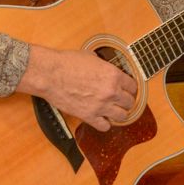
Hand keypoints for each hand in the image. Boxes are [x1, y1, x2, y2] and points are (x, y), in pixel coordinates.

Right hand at [17, 45, 136, 131]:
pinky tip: (100, 119)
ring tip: (113, 111)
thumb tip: (105, 68)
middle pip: (129, 103)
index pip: (133, 86)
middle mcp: (111, 92)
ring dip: (118, 114)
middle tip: (119, 101)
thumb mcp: (91, 57)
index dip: (130, 88)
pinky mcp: (89, 116)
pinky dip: (104, 124)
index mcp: (113, 75)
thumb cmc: (67, 63)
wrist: (50, 74)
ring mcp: (101, 106)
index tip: (127, 90)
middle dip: (125, 101)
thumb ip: (103, 66)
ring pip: (122, 116)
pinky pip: (105, 127)